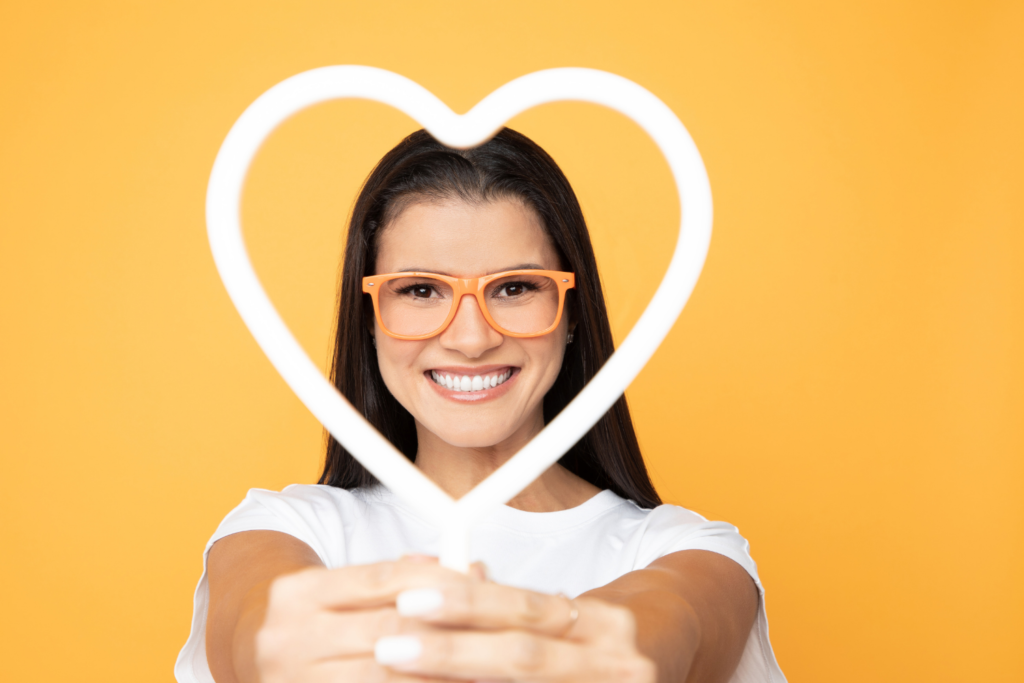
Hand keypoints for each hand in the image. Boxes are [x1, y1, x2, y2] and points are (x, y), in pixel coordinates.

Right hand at [255, 555, 479, 681]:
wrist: (250, 654)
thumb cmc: (315, 617)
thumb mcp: (344, 587)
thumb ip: (403, 577)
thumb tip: (472, 570)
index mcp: (296, 594)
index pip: (381, 580)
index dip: (438, 583)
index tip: (481, 589)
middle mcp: (285, 639)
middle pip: (387, 631)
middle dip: (447, 633)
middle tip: (496, 636)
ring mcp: (291, 682)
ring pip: (386, 678)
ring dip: (440, 674)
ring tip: (484, 671)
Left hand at [376, 579, 655, 682]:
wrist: (677, 659)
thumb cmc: (606, 639)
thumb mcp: (568, 612)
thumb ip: (508, 604)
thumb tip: (427, 573)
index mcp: (603, 625)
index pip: (527, 610)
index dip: (468, 604)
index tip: (408, 599)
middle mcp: (617, 666)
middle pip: (524, 658)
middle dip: (453, 652)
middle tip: (391, 643)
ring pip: (528, 682)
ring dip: (458, 681)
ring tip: (400, 668)